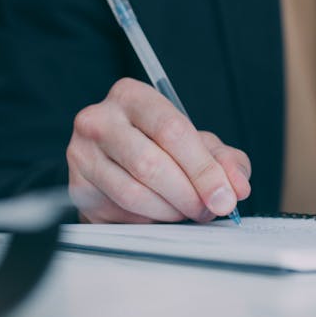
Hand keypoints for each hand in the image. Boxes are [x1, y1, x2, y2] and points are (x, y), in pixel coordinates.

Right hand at [66, 78, 250, 223]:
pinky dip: (149, 220)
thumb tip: (238, 188)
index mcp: (132, 96)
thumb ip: (225, 160)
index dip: (203, 169)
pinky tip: (160, 212)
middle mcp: (98, 120)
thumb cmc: (161, 145)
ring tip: (187, 211)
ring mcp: (81, 154)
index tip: (226, 197)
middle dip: (189, 195)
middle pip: (151, 165)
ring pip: (134, 194)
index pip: (172, 131)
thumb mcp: (199, 143)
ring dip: (171, 211)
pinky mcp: (76, 188)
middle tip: (208, 210)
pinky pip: (120, 213)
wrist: (117, 158)